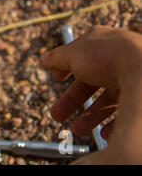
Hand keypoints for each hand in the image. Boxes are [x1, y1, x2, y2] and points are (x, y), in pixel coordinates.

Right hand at [40, 25, 141, 139]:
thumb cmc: (106, 56)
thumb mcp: (72, 54)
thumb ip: (56, 58)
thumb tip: (43, 59)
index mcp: (101, 42)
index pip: (81, 55)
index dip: (66, 68)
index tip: (57, 79)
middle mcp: (117, 57)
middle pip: (91, 82)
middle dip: (72, 101)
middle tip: (56, 115)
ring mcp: (132, 76)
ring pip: (107, 99)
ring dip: (90, 116)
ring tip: (77, 130)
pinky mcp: (141, 94)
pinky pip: (126, 111)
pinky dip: (113, 124)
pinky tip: (103, 134)